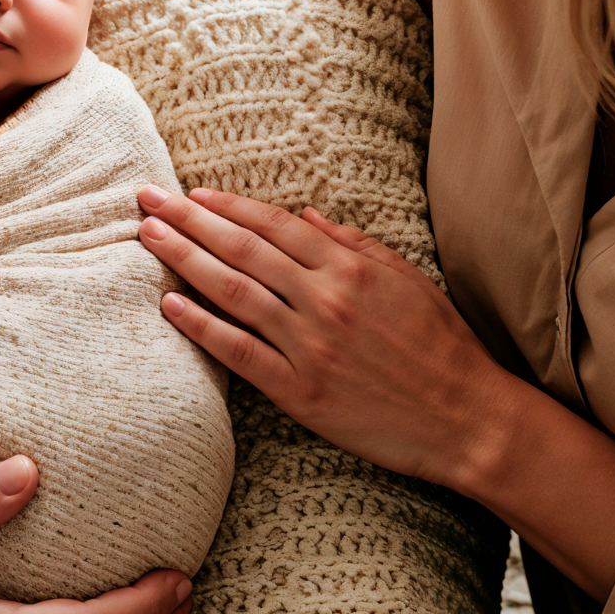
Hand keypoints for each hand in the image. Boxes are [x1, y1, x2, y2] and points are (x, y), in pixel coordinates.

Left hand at [135, 184, 509, 486]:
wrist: (468, 419)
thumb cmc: (442, 347)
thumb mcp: (407, 280)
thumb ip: (354, 245)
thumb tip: (305, 214)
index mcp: (351, 269)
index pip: (275, 226)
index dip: (228, 207)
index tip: (191, 194)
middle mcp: (326, 300)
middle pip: (242, 250)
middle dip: (189, 221)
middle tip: (146, 201)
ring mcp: (310, 345)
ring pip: (233, 292)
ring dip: (185, 260)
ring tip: (148, 238)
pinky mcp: (301, 391)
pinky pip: (239, 351)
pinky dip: (201, 326)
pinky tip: (169, 304)